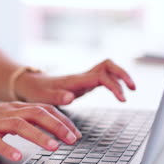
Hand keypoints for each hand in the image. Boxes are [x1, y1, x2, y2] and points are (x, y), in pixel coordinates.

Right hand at [0, 102, 81, 160]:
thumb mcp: (4, 118)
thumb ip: (23, 121)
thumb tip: (47, 130)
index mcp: (14, 107)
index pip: (43, 109)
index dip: (62, 120)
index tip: (75, 133)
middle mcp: (6, 111)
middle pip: (36, 114)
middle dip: (57, 126)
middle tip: (72, 139)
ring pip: (20, 125)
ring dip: (39, 136)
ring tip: (53, 147)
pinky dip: (7, 147)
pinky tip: (17, 156)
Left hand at [15, 59, 135, 104]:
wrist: (31, 85)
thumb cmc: (37, 91)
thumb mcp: (43, 97)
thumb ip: (57, 97)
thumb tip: (71, 97)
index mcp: (75, 80)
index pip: (101, 76)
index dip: (114, 85)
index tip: (122, 98)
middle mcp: (82, 76)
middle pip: (108, 65)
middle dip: (122, 74)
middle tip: (133, 88)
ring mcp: (84, 78)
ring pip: (108, 69)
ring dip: (120, 76)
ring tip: (131, 90)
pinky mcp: (85, 83)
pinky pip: (104, 77)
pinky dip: (114, 82)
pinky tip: (119, 93)